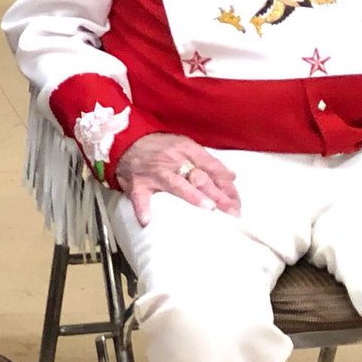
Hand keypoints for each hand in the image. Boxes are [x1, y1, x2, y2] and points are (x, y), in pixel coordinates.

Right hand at [115, 132, 240, 226]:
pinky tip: (147, 220)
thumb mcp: (185, 146)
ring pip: (175, 183)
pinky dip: (142, 208)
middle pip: (199, 177)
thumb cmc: (159, 147)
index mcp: (187, 149)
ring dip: (191, 195)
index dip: (227, 186)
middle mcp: (173, 159)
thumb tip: (232, 176)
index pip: (213, 167)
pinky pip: (140, 196)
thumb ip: (207, 162)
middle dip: (218, 194)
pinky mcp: (137, 183)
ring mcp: (155, 172)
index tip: (237, 204)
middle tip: (232, 212)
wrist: (125, 140)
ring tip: (207, 208)